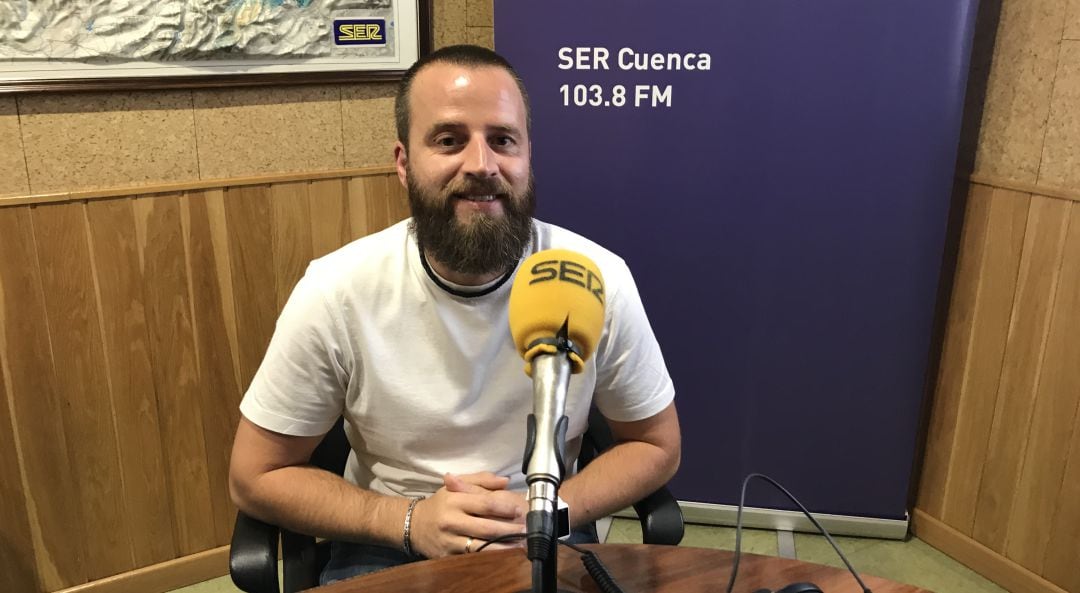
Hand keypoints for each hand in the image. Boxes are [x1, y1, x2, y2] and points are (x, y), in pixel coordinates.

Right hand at [408, 473, 525, 557]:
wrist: (413, 525)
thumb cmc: (440, 504)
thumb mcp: (455, 486)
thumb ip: (481, 480)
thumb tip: (505, 480)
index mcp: (455, 500)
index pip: (486, 503)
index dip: (505, 507)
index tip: (520, 510)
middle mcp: (452, 520)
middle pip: (486, 527)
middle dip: (509, 530)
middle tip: (526, 530)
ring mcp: (450, 541)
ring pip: (481, 546)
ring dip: (503, 547)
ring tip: (520, 546)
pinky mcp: (448, 557)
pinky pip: (472, 558)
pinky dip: (489, 557)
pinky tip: (503, 557)